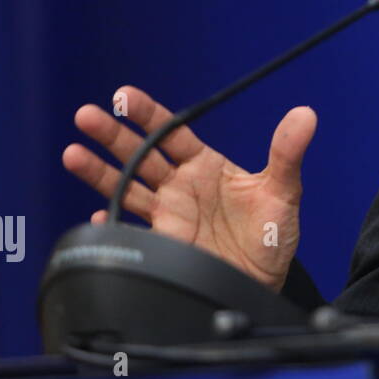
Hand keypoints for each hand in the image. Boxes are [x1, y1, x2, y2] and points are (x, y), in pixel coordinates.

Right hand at [61, 84, 314, 292]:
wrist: (264, 281)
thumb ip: (287, 153)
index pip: (172, 132)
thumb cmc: (272, 234)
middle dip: (113, 135)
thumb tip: (306, 114)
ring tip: (72, 154)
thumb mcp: (283, 192)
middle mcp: (181, 186)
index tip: (124, 96)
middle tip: (86, 116)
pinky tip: (98, 217)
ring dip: (99, 173)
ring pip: (127, 187)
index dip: (148, 114)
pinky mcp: (164, 244)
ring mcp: (168, 214)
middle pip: (141, 154)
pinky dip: (114, 224)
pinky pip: (132, 230)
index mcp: (205, 165)